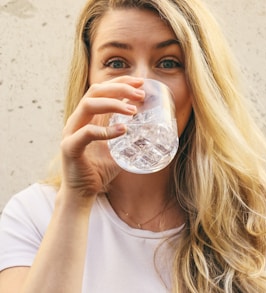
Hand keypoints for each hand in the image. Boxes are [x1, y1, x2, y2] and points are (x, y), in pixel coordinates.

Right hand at [59, 76, 144, 205]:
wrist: (83, 192)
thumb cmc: (99, 169)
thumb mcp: (116, 148)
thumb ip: (126, 135)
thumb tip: (149, 128)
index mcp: (88, 118)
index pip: (102, 90)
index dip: (120, 82)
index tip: (140, 82)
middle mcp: (78, 120)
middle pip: (95, 92)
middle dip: (119, 88)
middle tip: (140, 94)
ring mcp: (71, 132)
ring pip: (88, 106)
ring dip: (113, 104)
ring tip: (133, 110)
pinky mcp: (70, 147)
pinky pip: (87, 133)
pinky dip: (106, 130)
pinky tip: (123, 130)